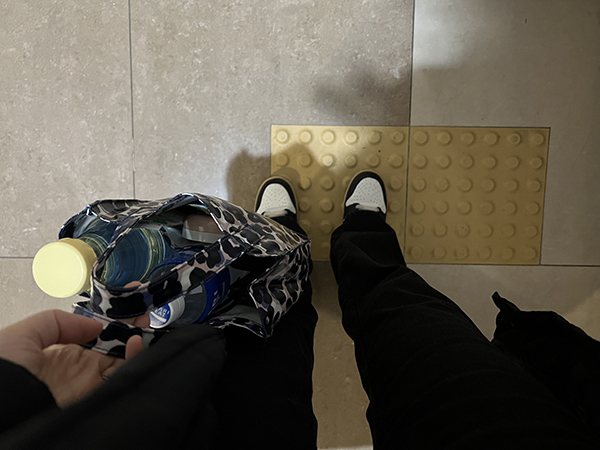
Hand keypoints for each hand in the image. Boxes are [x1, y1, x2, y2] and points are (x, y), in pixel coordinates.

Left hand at [0, 310, 146, 406]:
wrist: (2, 407)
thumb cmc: (2, 372)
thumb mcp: (23, 335)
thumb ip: (57, 322)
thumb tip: (96, 325)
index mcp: (61, 354)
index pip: (93, 335)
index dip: (110, 318)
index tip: (124, 303)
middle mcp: (77, 370)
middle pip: (113, 346)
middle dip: (130, 326)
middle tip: (142, 310)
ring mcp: (88, 384)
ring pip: (123, 360)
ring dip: (137, 340)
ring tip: (142, 323)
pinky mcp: (96, 396)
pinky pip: (122, 377)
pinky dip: (134, 359)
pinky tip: (135, 343)